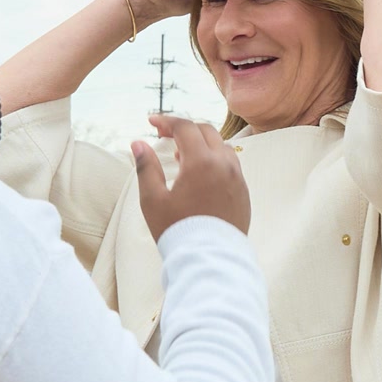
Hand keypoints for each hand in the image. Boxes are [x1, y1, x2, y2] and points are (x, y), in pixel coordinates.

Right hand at [132, 115, 249, 241]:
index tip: (151, 122)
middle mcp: (224, 164)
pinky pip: (230, 164)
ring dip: (201, 143)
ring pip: (221, 146)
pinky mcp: (244, 192)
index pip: (185, 127)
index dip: (166, 120)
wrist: (209, 260)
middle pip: (206, 131)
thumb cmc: (178, 231)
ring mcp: (238, 178)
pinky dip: (214, 159)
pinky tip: (199, 176)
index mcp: (202, 162)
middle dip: (184, 128)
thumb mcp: (153, 199)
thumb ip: (146, 167)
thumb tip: (138, 143)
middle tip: (165, 135)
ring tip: (182, 158)